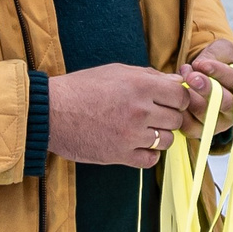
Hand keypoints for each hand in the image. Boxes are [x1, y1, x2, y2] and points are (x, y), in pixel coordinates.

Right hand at [46, 63, 199, 168]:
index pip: (181, 95)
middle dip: (168, 116)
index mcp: (140, 85)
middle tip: (154, 115)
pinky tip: (137, 145)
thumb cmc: (81, 88)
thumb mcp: (116, 71)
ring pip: (167, 140)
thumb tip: (176, 81)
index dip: (178, 98)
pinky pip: (152, 159)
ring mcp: (132, 135)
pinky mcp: (121, 155)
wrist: (51, 113)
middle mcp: (140, 110)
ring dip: (159, 136)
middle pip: (176, 118)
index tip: (169, 101)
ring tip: (142, 130)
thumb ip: (149, 76)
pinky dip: (148, 154)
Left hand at [174, 39, 232, 141]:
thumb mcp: (222, 49)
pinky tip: (175, 94)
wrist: (206, 75)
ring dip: (191, 97)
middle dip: (206, 89)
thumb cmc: (219, 61)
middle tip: (190, 77)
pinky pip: (189, 126)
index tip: (201, 64)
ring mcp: (218, 122)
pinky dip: (180, 111)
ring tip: (182, 79)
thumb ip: (214, 54)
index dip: (218, 72)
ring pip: (206, 115)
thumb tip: (199, 66)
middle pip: (224, 103)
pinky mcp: (201, 130)